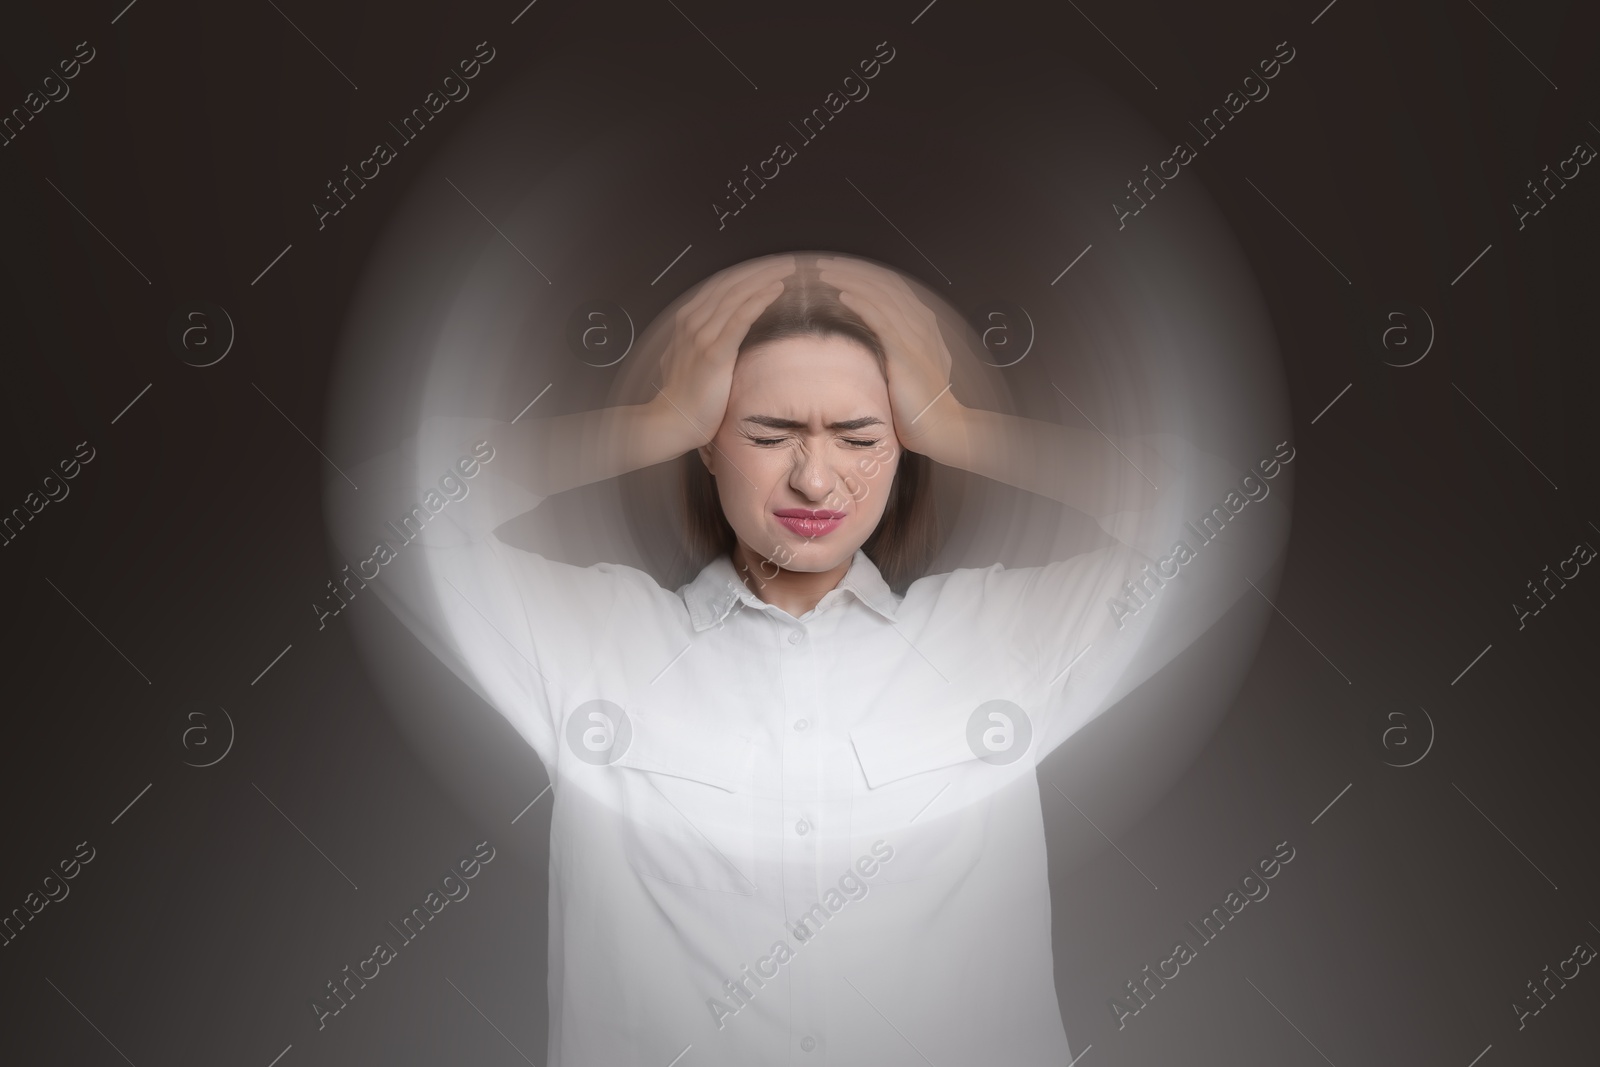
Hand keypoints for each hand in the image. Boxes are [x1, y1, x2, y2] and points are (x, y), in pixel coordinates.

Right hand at [653, 254, 795, 445]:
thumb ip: (708, 342)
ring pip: (738, 295)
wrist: (672, 422)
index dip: (748, 273)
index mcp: (688, 321)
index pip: (722, 286)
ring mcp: (701, 336)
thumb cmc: (686, 397)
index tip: (770, 266)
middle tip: (785, 261)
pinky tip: (775, 290)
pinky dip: (759, 299)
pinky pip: (740, 318)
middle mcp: (693, 323)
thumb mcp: (694, 360)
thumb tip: (727, 336)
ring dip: (765, 278)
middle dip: (760, 269)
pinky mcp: (714, 353)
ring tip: (786, 270)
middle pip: (731, 285)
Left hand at [816, 257, 960, 451]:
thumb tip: (869, 341)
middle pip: (882, 285)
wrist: (943, 428)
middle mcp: (921, 324)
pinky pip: (882, 319)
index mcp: (921, 325)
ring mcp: (915, 337)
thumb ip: (892, 349)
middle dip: (851, 271)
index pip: (888, 288)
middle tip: (823, 262)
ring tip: (825, 272)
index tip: (835, 269)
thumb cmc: (921, 406)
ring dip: (850, 281)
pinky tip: (843, 296)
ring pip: (879, 296)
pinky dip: (862, 304)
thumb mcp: (906, 370)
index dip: (861, 275)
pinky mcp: (906, 353)